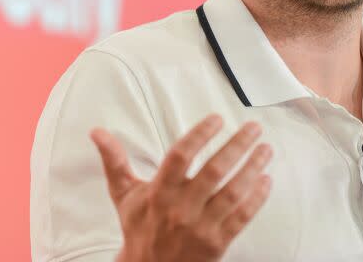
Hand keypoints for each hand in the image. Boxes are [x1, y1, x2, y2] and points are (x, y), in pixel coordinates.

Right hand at [90, 114, 272, 261]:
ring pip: (233, 193)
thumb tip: (96, 131)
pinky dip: (257, 198)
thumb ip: (114, 160)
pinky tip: (266, 179)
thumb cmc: (139, 227)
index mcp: (159, 192)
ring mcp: (201, 227)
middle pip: (214, 171)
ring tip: (266, 148)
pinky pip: (242, 218)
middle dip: (237, 145)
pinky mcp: (217, 244)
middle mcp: (180, 208)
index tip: (218, 119)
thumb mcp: (123, 194)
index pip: (180, 156)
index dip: (200, 135)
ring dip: (252, 168)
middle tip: (254, 127)